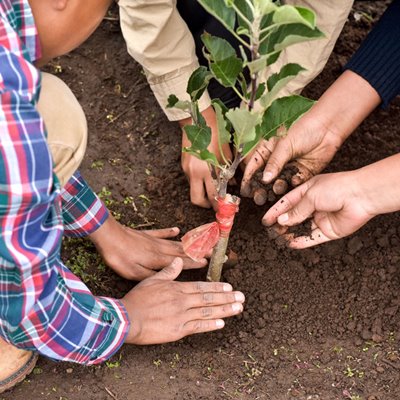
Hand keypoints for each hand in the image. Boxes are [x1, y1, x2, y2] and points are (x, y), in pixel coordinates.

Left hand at [89, 215, 206, 279]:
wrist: (108, 236)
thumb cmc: (120, 257)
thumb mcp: (134, 273)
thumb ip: (153, 275)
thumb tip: (170, 277)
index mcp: (158, 259)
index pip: (181, 261)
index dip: (195, 262)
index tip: (208, 262)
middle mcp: (160, 248)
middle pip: (183, 250)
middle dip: (198, 252)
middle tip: (212, 251)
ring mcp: (153, 240)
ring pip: (175, 242)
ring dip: (189, 243)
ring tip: (201, 242)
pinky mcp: (145, 234)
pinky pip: (161, 233)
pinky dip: (169, 232)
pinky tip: (177, 230)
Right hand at [121, 258, 244, 344]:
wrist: (127, 319)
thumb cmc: (137, 299)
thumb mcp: (152, 280)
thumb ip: (169, 271)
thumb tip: (180, 261)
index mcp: (177, 288)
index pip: (202, 287)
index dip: (217, 288)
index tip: (229, 287)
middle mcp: (182, 301)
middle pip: (209, 299)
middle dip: (227, 298)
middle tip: (241, 297)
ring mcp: (181, 316)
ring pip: (207, 312)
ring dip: (225, 310)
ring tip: (238, 308)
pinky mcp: (178, 330)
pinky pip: (198, 327)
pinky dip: (210, 324)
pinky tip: (222, 323)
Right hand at [180, 106, 231, 208]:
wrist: (197, 119)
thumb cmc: (216, 133)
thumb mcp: (227, 153)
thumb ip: (228, 171)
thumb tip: (230, 184)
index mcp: (207, 169)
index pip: (213, 195)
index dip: (219, 204)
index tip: (225, 207)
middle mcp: (195, 172)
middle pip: (197, 200)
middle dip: (206, 205)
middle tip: (214, 204)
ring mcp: (187, 169)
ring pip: (193, 190)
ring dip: (202, 192)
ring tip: (212, 188)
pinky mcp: (183, 165)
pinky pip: (191, 179)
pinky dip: (199, 181)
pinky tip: (206, 176)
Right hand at [241, 70, 380, 199]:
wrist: (327, 128)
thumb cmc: (303, 129)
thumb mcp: (284, 144)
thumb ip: (274, 163)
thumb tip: (264, 179)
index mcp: (267, 151)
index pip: (253, 167)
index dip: (248, 179)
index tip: (245, 191)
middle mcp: (276, 162)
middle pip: (264, 179)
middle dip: (261, 189)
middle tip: (259, 197)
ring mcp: (289, 169)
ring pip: (278, 184)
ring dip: (277, 188)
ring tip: (277, 189)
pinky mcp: (302, 174)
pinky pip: (294, 183)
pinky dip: (293, 184)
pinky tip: (294, 180)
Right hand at [263, 171, 373, 247]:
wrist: (361, 196)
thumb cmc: (337, 188)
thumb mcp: (310, 195)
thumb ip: (295, 210)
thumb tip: (282, 221)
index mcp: (308, 191)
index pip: (287, 202)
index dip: (276, 211)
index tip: (265, 220)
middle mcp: (314, 205)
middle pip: (293, 216)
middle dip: (282, 224)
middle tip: (271, 231)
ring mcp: (321, 218)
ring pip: (302, 228)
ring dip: (290, 233)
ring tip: (279, 238)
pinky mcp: (329, 230)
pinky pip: (313, 238)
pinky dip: (303, 241)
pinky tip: (292, 244)